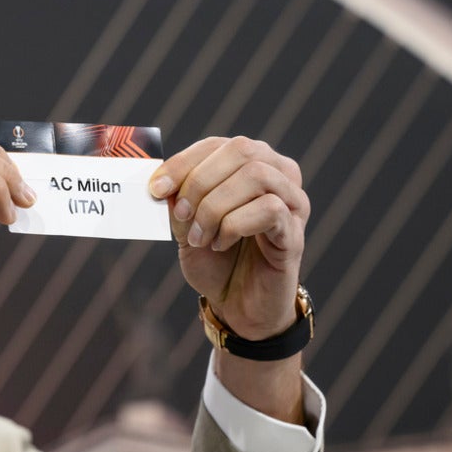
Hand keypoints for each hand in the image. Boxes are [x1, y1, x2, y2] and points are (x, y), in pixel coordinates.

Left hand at [149, 136, 309, 339]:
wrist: (237, 306)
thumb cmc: (215, 260)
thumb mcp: (186, 226)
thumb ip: (178, 200)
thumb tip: (162, 182)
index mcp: (250, 166)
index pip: (217, 145)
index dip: (183, 162)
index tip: (156, 189)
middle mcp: (279, 176)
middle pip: (242, 151)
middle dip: (200, 182)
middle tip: (181, 215)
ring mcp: (293, 202)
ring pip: (256, 176)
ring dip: (216, 206)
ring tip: (200, 237)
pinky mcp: (296, 233)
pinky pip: (270, 209)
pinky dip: (234, 225)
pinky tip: (221, 244)